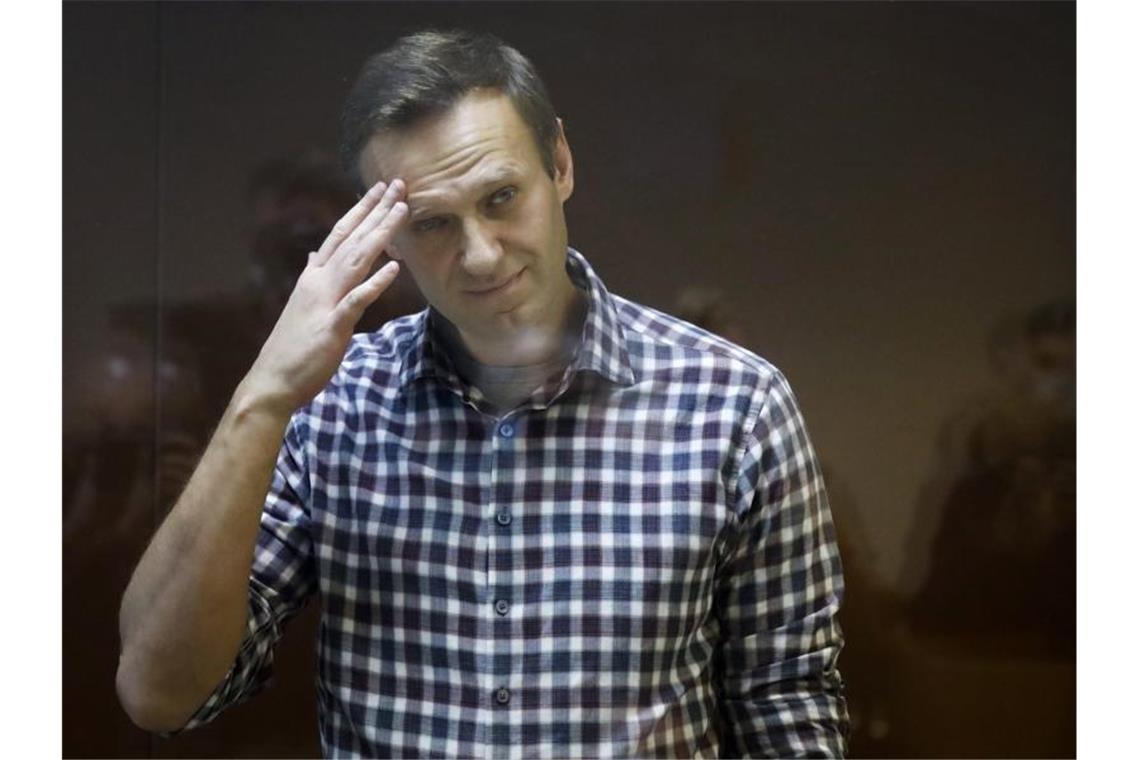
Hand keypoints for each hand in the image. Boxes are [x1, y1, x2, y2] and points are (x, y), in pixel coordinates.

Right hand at [240, 179, 407, 417]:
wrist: (273, 380)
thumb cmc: (292, 347)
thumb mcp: (303, 305)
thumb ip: (311, 278)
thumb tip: (313, 256)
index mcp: (313, 277)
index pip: (339, 235)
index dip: (360, 210)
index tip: (379, 190)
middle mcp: (318, 282)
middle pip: (352, 239)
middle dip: (375, 210)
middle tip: (398, 184)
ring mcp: (325, 302)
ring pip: (356, 260)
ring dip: (380, 234)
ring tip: (401, 211)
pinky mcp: (332, 326)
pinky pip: (357, 300)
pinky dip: (375, 282)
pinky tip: (394, 267)